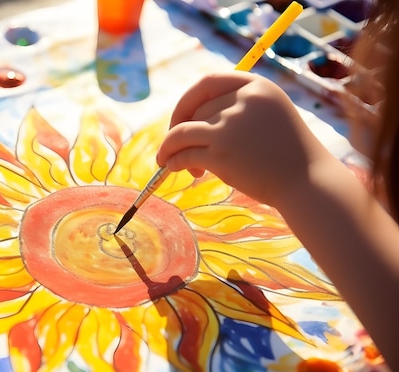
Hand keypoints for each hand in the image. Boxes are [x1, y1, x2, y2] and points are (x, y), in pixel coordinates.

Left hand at [156, 71, 333, 207]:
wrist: (308, 183)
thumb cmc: (287, 154)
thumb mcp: (269, 117)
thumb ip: (237, 109)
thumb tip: (188, 117)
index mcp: (257, 87)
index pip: (208, 83)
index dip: (188, 100)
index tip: (180, 118)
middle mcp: (243, 101)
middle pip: (195, 111)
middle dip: (181, 130)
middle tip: (179, 149)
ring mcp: (230, 126)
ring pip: (182, 132)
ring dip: (170, 147)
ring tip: (169, 161)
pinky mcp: (221, 152)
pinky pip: (184, 153)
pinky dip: (174, 160)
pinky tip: (174, 168)